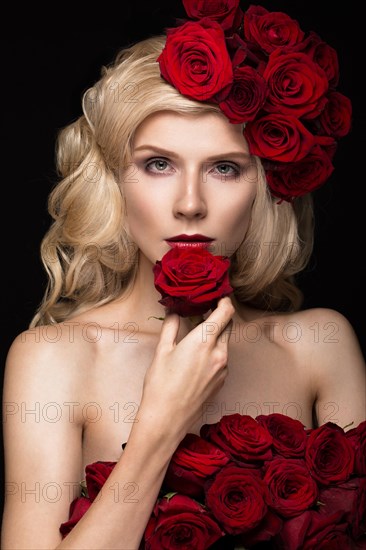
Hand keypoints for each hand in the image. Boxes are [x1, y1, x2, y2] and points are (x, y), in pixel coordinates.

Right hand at [137, 296, 234, 441]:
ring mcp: (223, 368)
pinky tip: (198, 357)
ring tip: (198, 334)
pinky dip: (215, 351)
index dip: (224, 300)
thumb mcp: (162, 351)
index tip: (217, 295)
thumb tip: (174, 310)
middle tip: (205, 311)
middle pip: (228, 325)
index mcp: (204, 341)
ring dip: (217, 334)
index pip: (226, 312)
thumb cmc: (161, 385)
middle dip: (220, 316)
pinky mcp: (222, 381)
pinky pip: (223, 359)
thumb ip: (171, 326)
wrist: (167, 419)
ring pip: (226, 343)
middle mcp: (219, 353)